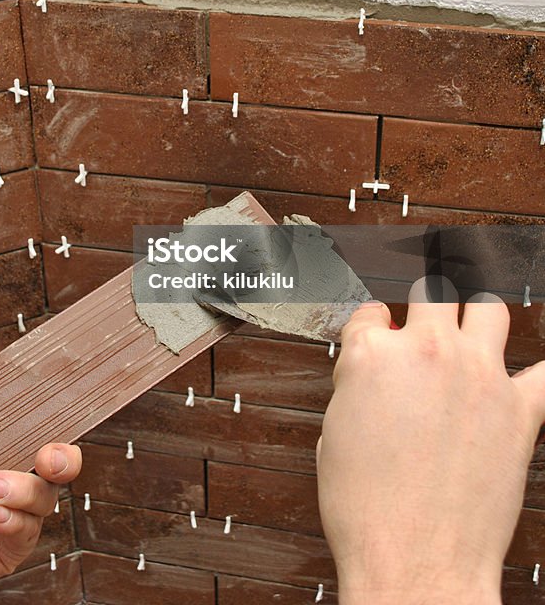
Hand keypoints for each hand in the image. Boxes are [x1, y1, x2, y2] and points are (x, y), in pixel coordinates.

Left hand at [0, 334, 81, 602]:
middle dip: (64, 458)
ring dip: (21, 490)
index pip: (49, 426)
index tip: (69, 404)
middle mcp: (19, 476)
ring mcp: (16, 512)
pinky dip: (12, 520)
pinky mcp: (7, 547)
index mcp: (10, 444)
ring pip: (44, 498)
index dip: (65, 416)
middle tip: (48, 455)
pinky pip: (26, 533)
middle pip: (63, 463)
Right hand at [317, 276, 544, 604]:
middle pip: (432, 293)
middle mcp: (427, 351)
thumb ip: (355, 387)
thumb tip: (367, 374)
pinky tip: (536, 369)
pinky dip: (543, 369)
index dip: (372, 327)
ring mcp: (477, 374)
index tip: (378, 336)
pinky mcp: (520, 409)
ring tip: (474, 330)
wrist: (415, 564)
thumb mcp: (333, 435)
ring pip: (490, 308)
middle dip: (426, 305)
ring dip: (478, 315)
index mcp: (371, 356)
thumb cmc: (367, 513)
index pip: (370, 313)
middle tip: (426, 324)